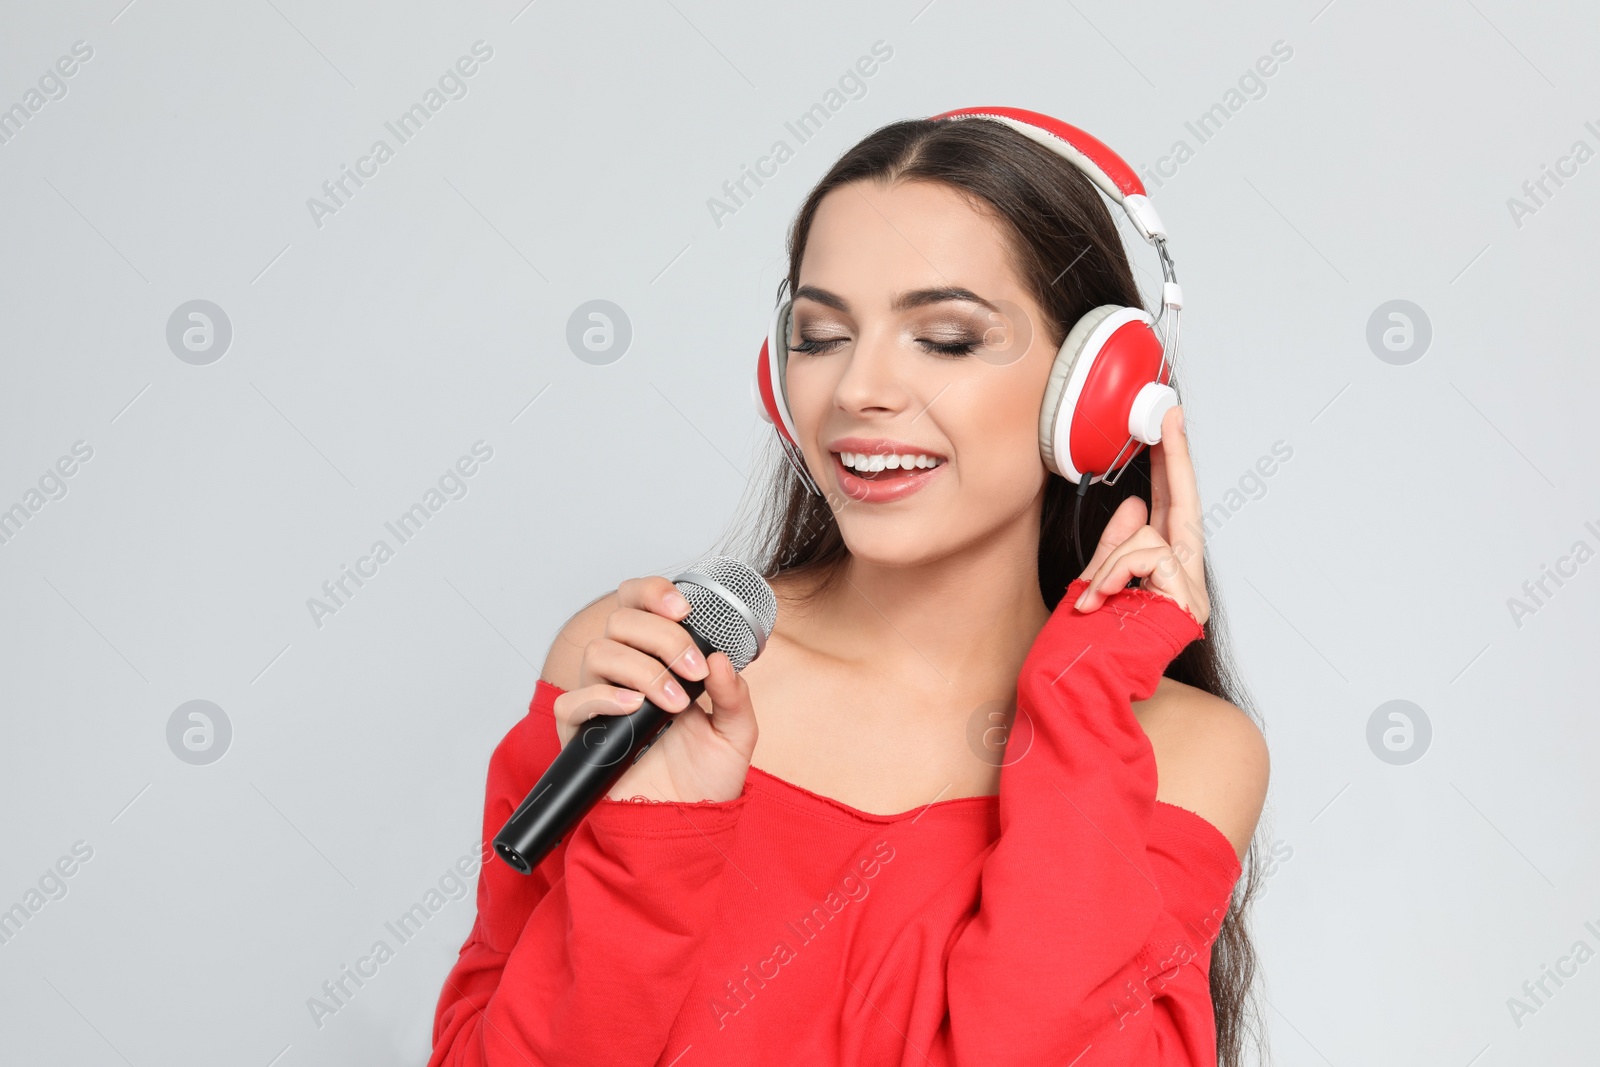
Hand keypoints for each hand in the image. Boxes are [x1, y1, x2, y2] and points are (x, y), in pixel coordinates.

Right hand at [553, 575, 757, 803]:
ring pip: (599, 652)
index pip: (638, 602)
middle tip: (692, 671)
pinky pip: (573, 701)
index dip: (653, 593)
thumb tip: (721, 658)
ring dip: (641, 669)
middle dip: (662, 637)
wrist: (683, 823)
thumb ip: (734, 695)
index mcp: (657, 657)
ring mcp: (600, 700)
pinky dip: (602, 697)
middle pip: (620, 620)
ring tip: (673, 703)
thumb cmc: (704, 776)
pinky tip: (632, 708)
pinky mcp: (581, 733)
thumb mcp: (736, 733)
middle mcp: (625, 671)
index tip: (683, 610)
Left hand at [1071, 405, 1209, 626]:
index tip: (1168, 426)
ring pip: (1148, 537)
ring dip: (1109, 562)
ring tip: (1090, 596)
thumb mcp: (1096, 580)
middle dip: (1173, 458)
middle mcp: (1183, 578)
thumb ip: (1115, 545)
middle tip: (1168, 415)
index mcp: (1162, 569)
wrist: (1086, 685)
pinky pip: (1147, 557)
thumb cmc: (1090, 641)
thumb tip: (1133, 504)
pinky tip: (1098, 599)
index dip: (1171, 467)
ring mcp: (1190, 592)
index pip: (1169, 508)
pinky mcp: (1187, 601)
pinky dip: (1115, 573)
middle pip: (1183, 505)